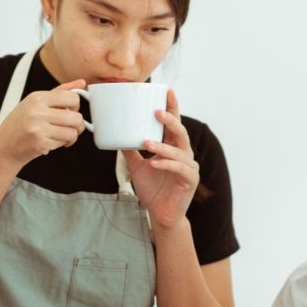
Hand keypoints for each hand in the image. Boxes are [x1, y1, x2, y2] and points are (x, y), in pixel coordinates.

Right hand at [0, 79, 86, 167]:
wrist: (4, 146)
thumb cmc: (21, 123)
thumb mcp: (36, 102)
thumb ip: (60, 91)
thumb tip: (82, 82)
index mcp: (37, 97)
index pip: (72, 97)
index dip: (76, 106)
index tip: (70, 111)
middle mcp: (37, 111)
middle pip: (76, 118)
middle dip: (77, 125)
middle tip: (69, 127)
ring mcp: (38, 128)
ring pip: (73, 132)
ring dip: (70, 136)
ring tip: (61, 135)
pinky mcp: (40, 143)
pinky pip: (64, 143)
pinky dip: (61, 144)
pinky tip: (51, 142)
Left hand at [122, 89, 199, 230]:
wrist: (161, 215)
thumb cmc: (153, 190)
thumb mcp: (137, 167)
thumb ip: (130, 151)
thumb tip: (116, 135)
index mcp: (173, 147)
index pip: (174, 124)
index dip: (172, 107)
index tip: (166, 91)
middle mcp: (183, 154)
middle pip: (180, 132)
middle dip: (170, 120)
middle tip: (156, 112)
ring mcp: (189, 167)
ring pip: (178, 151)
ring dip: (162, 146)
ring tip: (146, 142)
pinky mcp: (190, 180)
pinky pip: (179, 169)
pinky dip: (166, 164)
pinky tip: (154, 163)